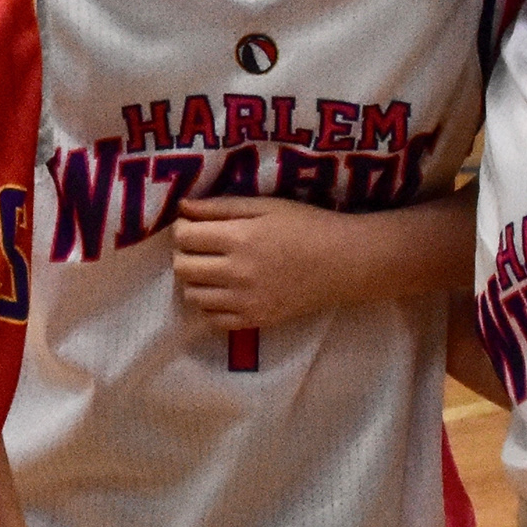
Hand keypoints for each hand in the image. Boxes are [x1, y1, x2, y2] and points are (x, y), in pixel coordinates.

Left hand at [173, 196, 352, 330]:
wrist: (344, 262)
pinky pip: (213, 319)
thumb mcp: (265, 205)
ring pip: (192, 296)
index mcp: (238, 238)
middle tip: (201, 247)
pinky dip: (210, 305)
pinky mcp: (255, 321)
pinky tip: (224, 291)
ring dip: (195, 280)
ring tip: (213, 269)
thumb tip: (182, 208)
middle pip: (182, 268)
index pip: (184, 237)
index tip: (194, 225)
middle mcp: (236, 273)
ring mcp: (245, 301)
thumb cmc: (306, 225)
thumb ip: (220, 206)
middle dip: (184, 253)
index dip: (183, 228)